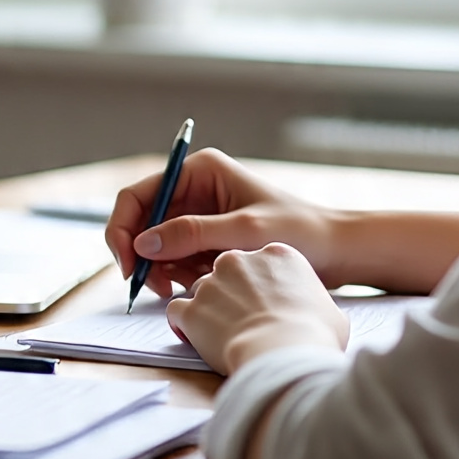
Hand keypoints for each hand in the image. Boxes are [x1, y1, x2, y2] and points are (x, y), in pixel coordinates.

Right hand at [105, 149, 338, 297]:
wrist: (334, 252)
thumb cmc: (298, 232)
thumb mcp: (243, 232)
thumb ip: (193, 234)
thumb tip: (144, 243)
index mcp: (199, 171)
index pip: (139, 195)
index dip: (124, 229)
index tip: (128, 264)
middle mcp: (194, 189)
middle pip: (143, 222)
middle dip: (144, 255)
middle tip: (153, 287)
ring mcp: (199, 215)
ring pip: (157, 245)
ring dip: (164, 268)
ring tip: (190, 285)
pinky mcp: (206, 240)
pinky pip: (176, 258)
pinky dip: (180, 275)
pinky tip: (201, 283)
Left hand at [166, 243, 348, 374]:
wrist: (284, 353)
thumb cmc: (313, 335)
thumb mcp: (331, 312)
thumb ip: (315, 303)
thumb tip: (318, 315)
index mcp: (276, 254)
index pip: (262, 263)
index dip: (264, 287)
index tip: (267, 305)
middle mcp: (239, 259)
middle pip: (229, 272)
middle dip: (233, 294)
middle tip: (244, 321)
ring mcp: (211, 282)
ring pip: (202, 290)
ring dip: (210, 309)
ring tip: (224, 334)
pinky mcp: (191, 308)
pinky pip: (179, 311)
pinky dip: (185, 325)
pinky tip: (197, 339)